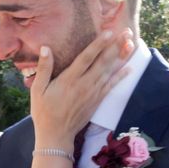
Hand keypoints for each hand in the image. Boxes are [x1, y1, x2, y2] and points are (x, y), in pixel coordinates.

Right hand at [30, 30, 133, 151]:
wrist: (56, 135)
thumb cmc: (44, 111)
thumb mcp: (38, 89)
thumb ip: (44, 68)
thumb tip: (45, 48)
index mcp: (69, 80)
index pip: (86, 58)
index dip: (99, 44)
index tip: (109, 32)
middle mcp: (84, 85)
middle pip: (103, 62)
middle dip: (116, 46)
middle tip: (127, 32)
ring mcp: (93, 93)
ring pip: (110, 72)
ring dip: (121, 57)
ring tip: (131, 44)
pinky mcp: (97, 101)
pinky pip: (111, 86)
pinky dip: (120, 76)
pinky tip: (129, 68)